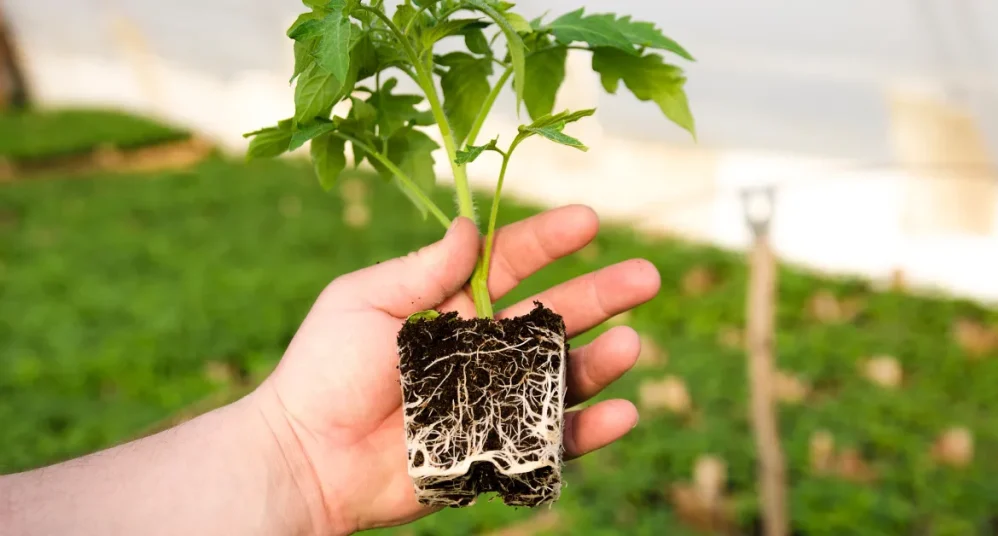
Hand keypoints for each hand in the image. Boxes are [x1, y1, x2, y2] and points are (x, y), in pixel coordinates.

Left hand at [252, 205, 661, 534]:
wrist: (307, 459)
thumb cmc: (323, 372)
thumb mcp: (363, 302)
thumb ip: (422, 269)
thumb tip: (470, 228)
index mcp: (449, 304)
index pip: (510, 262)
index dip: (550, 240)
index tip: (590, 220)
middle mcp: (479, 347)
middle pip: (552, 315)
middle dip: (601, 294)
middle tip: (647, 277)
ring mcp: (491, 398)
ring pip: (560, 375)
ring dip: (600, 361)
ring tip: (631, 347)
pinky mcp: (495, 448)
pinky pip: (550, 438)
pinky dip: (588, 429)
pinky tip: (620, 413)